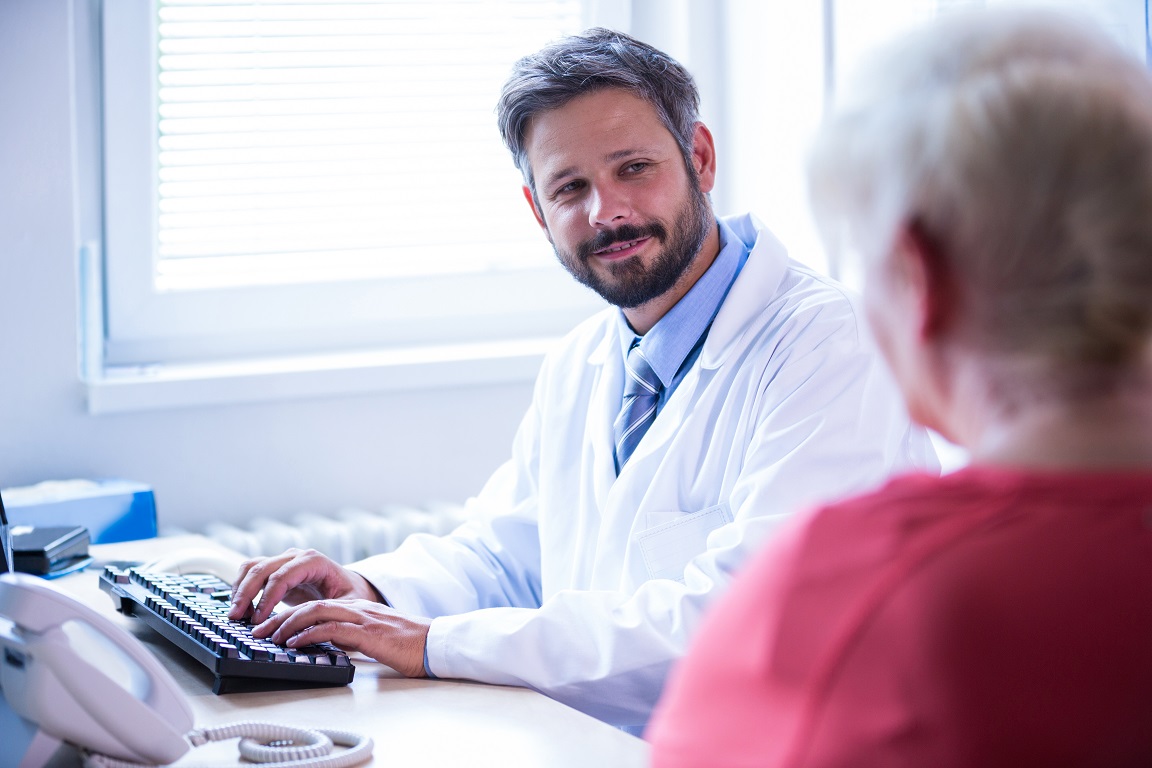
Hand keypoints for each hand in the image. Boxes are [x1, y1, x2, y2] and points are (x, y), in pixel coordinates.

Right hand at [228, 548, 381, 623]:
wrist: (351, 587)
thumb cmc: (351, 596)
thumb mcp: (348, 605)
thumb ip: (327, 612)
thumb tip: (305, 626)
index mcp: (315, 561)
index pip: (283, 575)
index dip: (267, 598)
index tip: (258, 619)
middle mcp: (297, 556)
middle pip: (262, 568)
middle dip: (246, 593)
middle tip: (236, 618)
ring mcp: (284, 560)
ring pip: (252, 566)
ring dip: (240, 589)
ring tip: (237, 615)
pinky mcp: (276, 570)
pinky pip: (251, 573)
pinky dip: (242, 589)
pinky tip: (243, 610)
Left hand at [252, 598, 430, 677]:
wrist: (436, 644)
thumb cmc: (409, 645)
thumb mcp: (374, 639)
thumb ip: (352, 637)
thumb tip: (328, 645)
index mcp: (358, 609)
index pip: (316, 605)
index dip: (289, 614)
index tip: (269, 627)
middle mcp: (357, 609)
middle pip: (310, 604)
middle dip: (280, 616)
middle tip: (258, 631)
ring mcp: (362, 618)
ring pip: (317, 612)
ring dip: (289, 623)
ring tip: (271, 637)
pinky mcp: (368, 633)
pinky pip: (332, 629)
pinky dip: (309, 635)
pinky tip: (296, 643)